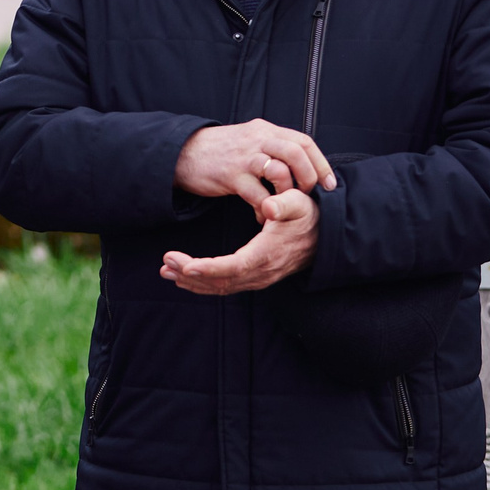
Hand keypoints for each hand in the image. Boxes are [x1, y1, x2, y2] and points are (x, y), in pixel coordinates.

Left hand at [161, 188, 320, 294]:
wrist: (323, 236)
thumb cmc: (306, 216)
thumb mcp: (299, 203)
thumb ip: (285, 203)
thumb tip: (269, 205)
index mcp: (268, 254)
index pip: (234, 267)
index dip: (209, 268)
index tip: (185, 265)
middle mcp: (262, 272)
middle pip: (221, 280)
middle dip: (190, 274)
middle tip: (165, 263)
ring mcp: (258, 278)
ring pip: (220, 287)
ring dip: (192, 281)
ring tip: (166, 271)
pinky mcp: (255, 278)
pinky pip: (225, 286)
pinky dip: (203, 283)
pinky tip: (184, 277)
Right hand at [173, 120, 333, 210]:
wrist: (182, 153)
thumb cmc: (219, 151)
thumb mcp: (248, 139)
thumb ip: (272, 147)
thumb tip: (301, 164)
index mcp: (264, 130)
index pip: (303, 141)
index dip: (320, 163)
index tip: (329, 183)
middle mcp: (257, 139)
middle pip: (296, 153)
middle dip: (308, 178)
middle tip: (307, 195)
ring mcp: (244, 157)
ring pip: (280, 172)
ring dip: (288, 194)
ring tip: (284, 208)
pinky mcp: (231, 176)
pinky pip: (258, 196)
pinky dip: (266, 210)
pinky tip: (263, 218)